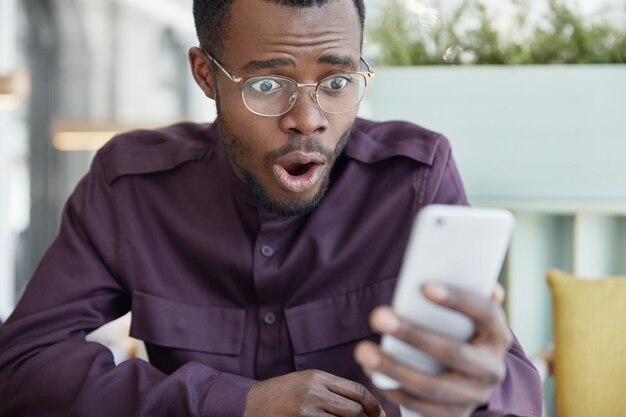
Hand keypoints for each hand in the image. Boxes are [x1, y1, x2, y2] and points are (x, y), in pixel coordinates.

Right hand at [243, 369, 385, 416]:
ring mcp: (306, 409)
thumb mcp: (305, 382)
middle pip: (354, 409)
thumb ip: (330, 389)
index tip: (381, 415)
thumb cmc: (281, 394)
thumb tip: (361, 404)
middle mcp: (313, 391)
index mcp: (317, 377)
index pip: (356, 390)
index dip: (374, 405)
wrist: (248, 404)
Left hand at [354, 284, 511, 416]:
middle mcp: (491, 368)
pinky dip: (395, 390)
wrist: (474, 381)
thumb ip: (471, 295)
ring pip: (432, 385)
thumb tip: (487, 284)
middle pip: (452, 352)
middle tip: (378, 316)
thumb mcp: (471, 317)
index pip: (484, 313)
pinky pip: (422, 407)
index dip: (457, 300)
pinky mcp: (454, 415)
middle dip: (412, 334)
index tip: (424, 287)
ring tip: (363, 350)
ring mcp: (473, 395)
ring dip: (394, 367)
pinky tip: (372, 373)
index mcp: (497, 335)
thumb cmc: (463, 334)